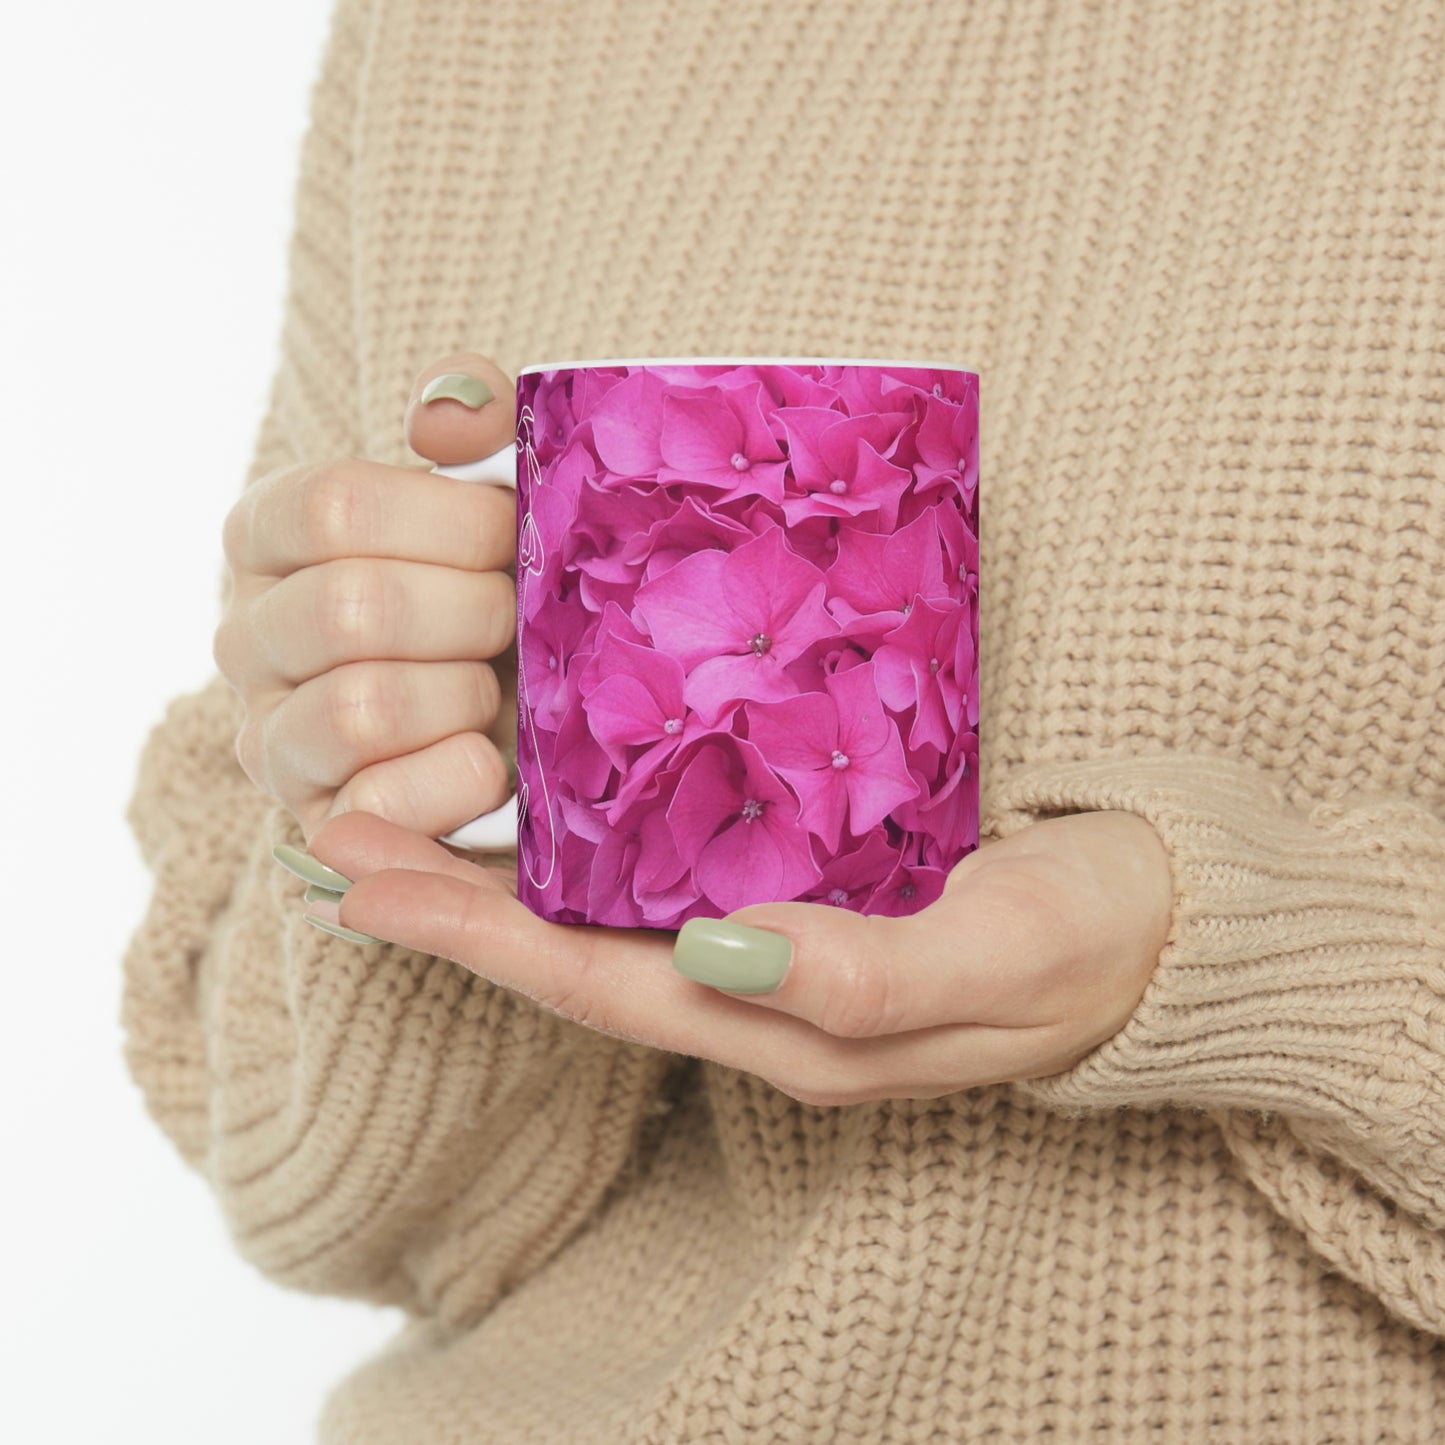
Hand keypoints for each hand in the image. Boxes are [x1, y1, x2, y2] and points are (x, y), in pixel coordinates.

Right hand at [214, 352, 519, 847]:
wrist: (523, 718)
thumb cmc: (499, 589)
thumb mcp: (495, 495)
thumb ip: (478, 424)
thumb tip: (447, 413)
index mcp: (271, 535)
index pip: (333, 506)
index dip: (449, 522)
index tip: (512, 535)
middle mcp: (246, 635)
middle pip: (351, 608)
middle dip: (473, 613)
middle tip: (519, 619)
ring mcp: (271, 737)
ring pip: (360, 707)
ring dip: (465, 696)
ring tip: (498, 690)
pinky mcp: (317, 823)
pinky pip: (378, 805)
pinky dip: (457, 779)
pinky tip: (492, 761)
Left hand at [299, 808, 1173, 1104]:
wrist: (1165, 926)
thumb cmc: (1089, 939)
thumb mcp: (998, 957)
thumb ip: (864, 974)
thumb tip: (720, 955)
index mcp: (788, 1023)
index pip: (598, 984)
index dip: (474, 938)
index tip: (360, 883)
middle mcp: (761, 993)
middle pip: (575, 954)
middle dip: (450, 903)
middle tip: (336, 835)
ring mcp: (778, 947)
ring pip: (611, 919)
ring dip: (502, 873)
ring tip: (405, 810)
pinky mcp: (809, 892)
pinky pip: (673, 879)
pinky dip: (592, 844)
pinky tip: (554, 794)